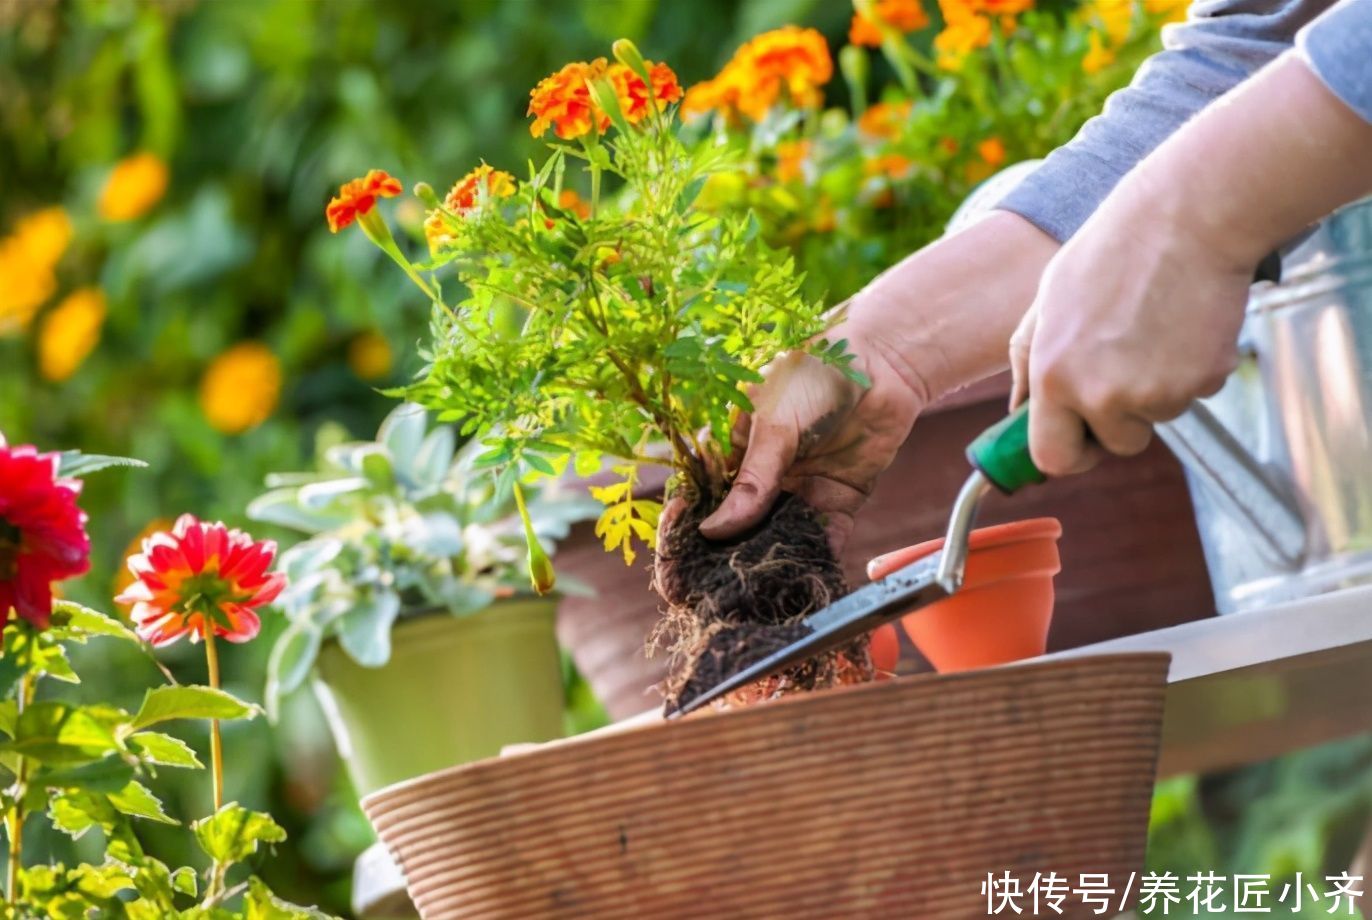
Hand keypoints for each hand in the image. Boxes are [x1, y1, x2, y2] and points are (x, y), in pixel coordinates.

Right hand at [695, 211, 1058, 553]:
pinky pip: (824, 537)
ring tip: (759, 595)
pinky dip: (817, 560)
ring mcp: (800, 489)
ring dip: (772, 562)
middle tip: (720, 589)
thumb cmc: (814, 374)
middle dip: (730, 557)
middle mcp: (764, 475)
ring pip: (779, 537)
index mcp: (736, 449)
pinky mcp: (838, 500)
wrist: (884, 360)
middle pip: (740, 526)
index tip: (683, 559)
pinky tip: (806, 583)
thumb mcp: (774, 426)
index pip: (705, 496)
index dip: (691, 529)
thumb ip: (751, 481)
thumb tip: (713, 530)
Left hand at [1010, 55, 1371, 476]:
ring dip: (1157, 388)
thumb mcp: (1047, 303)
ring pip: (1157, 417)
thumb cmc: (1111, 254)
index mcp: (1054, 376)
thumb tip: (1018, 413)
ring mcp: (1156, 392)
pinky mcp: (1202, 381)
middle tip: (1126, 369)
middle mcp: (1101, 394)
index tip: (1080, 443)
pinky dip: (1191, 369)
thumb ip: (1028, 363)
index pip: (1053, 457)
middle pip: (1115, 445)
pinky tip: (1183, 324)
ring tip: (1152, 329)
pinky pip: (1194, 394)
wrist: (1187, 218)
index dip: (1069, 454)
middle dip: (1120, 423)